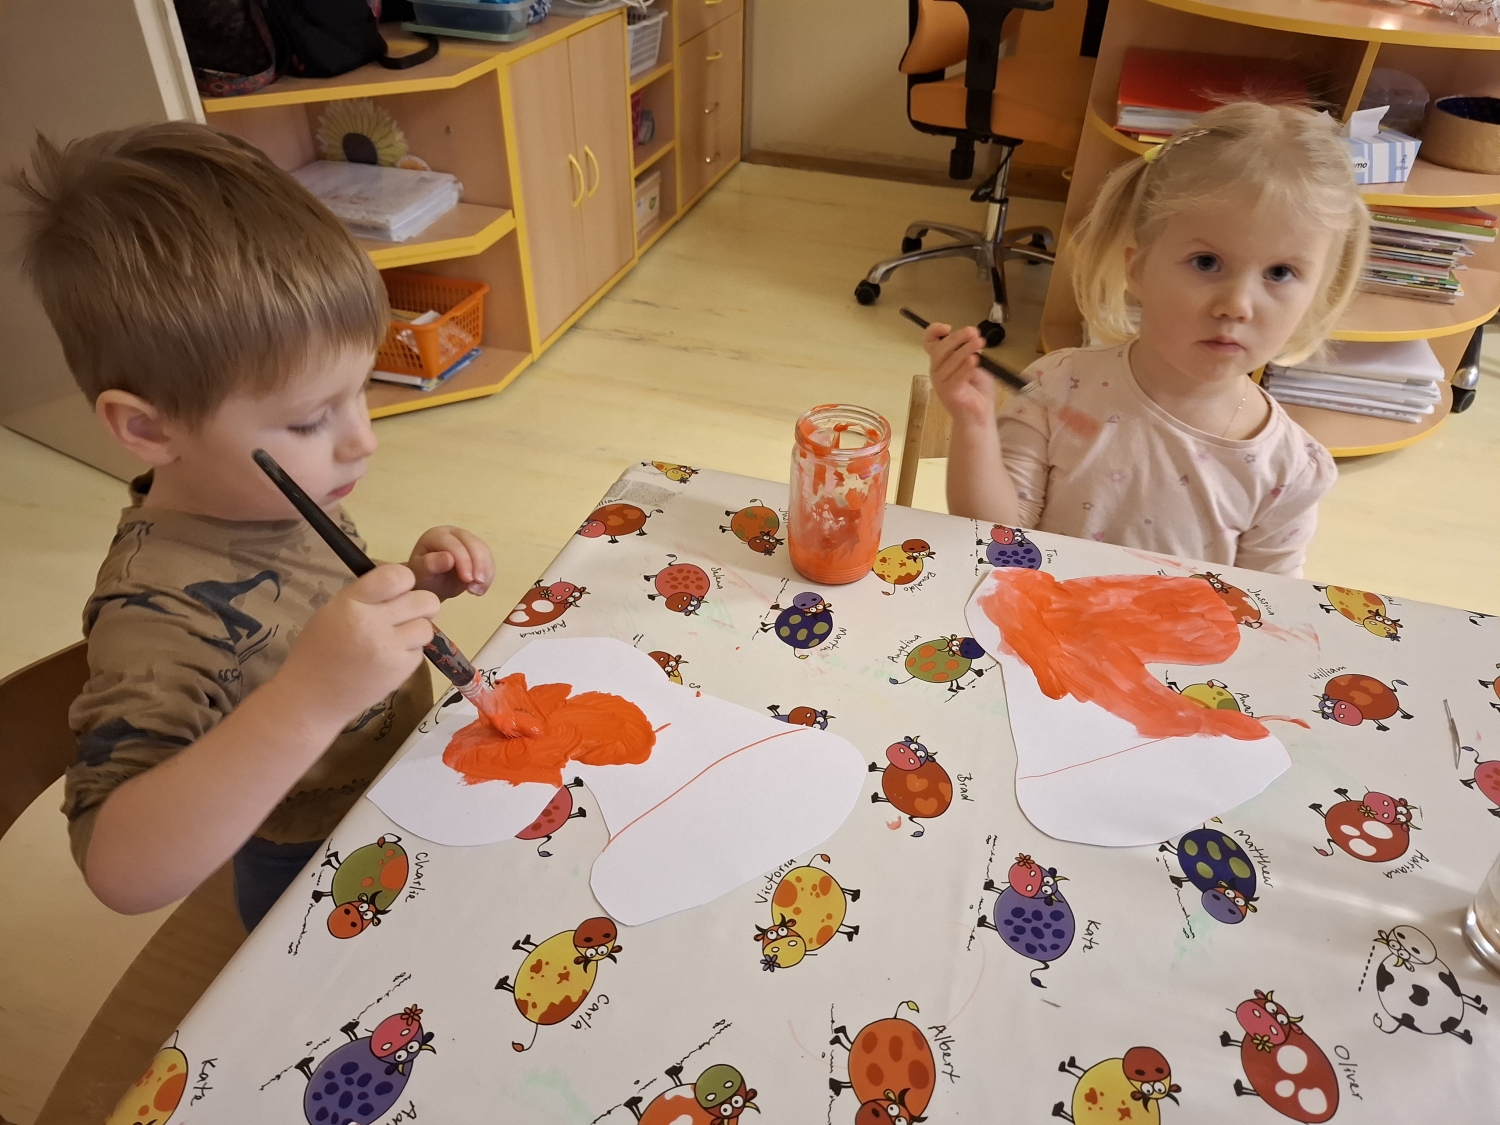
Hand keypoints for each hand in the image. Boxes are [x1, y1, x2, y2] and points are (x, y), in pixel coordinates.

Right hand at [277, 564, 438, 724]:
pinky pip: (420, 652)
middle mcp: (374, 624)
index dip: (405, 580)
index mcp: (352, 604)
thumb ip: (367, 594)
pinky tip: (389, 658)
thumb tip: (401, 582)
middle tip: (407, 613)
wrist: (312, 697)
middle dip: (420, 604)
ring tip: (395, 637)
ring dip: (416, 629)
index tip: (399, 589)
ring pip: (426, 627)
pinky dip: (409, 652)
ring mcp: (390, 650)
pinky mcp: (401, 672)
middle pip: (424, 600)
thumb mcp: (334, 610)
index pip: (397, 576)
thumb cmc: (320, 649)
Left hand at [408, 525, 493, 599]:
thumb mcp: (422, 574)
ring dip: (485, 571)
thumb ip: (430, 565)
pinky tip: (480, 590)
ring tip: (477, 591)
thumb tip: (448, 559)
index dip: (463, 560)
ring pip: (483, 550)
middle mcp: (453, 534)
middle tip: (478, 583)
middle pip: (472, 543)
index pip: (453, 543)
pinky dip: (488, 575)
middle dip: (478, 563)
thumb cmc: (423, 577)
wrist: (431, 584)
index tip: (467, 579)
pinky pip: (488, 560)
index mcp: (436, 535)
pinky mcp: (477, 551)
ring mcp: (467, 541)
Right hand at [925, 323, 994, 424]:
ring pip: (948, 361)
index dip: (933, 332)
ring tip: (980, 343)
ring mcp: (940, 383)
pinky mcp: (949, 393)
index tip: (947, 327)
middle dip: (957, 338)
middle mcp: (937, 370)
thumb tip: (973, 339)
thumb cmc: (977, 389)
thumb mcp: (977, 364)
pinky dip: (965, 367)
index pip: (929, 343)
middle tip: (973, 332)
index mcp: (941, 361)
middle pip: (939, 349)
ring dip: (965, 349)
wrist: (979, 414)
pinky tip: (975, 360)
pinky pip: (955, 377)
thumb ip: (972, 351)